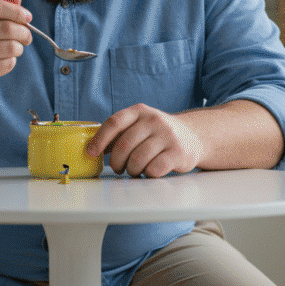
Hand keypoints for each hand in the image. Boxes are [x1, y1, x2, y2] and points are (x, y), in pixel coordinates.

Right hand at [0, 0, 31, 90]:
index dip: (16, 11)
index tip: (27, 17)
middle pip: (6, 28)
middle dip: (24, 32)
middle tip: (27, 37)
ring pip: (9, 47)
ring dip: (19, 48)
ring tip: (16, 48)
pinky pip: (6, 64)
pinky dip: (11, 61)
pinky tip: (5, 59)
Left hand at [86, 103, 204, 177]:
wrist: (194, 136)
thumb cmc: (159, 134)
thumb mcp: (140, 125)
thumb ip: (119, 133)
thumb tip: (92, 148)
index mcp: (140, 111)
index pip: (114, 122)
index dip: (99, 139)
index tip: (91, 153)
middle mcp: (154, 120)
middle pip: (124, 145)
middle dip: (116, 162)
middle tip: (119, 168)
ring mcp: (167, 135)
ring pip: (138, 159)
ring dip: (132, 170)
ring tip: (135, 170)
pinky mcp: (178, 153)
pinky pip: (154, 169)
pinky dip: (147, 174)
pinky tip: (150, 170)